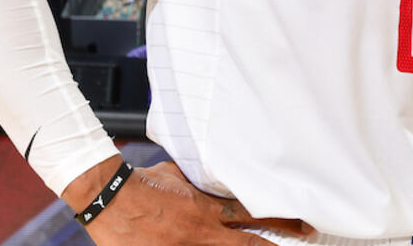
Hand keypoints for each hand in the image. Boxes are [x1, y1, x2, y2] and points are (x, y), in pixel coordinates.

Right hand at [67, 158, 313, 245]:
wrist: (108, 197)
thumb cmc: (142, 182)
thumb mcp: (178, 174)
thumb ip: (202, 179)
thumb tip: (219, 173)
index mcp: (206, 208)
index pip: (252, 215)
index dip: (280, 221)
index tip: (302, 226)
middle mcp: (201, 232)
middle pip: (248, 243)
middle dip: (276, 245)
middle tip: (304, 239)